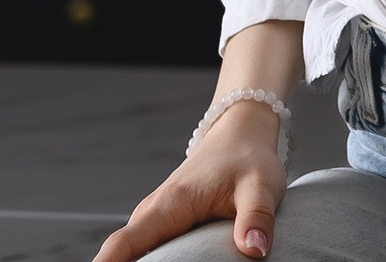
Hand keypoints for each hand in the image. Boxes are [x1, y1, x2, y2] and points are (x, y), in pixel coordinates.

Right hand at [91, 101, 286, 261]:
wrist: (240, 135)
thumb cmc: (249, 159)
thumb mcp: (261, 186)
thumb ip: (256, 218)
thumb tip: (255, 250)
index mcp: (170, 204)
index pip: (124, 243)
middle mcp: (154, 211)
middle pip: (124, 252)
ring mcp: (156, 217)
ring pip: (135, 251)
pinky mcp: (165, 222)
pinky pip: (147, 247)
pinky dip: (148, 260)